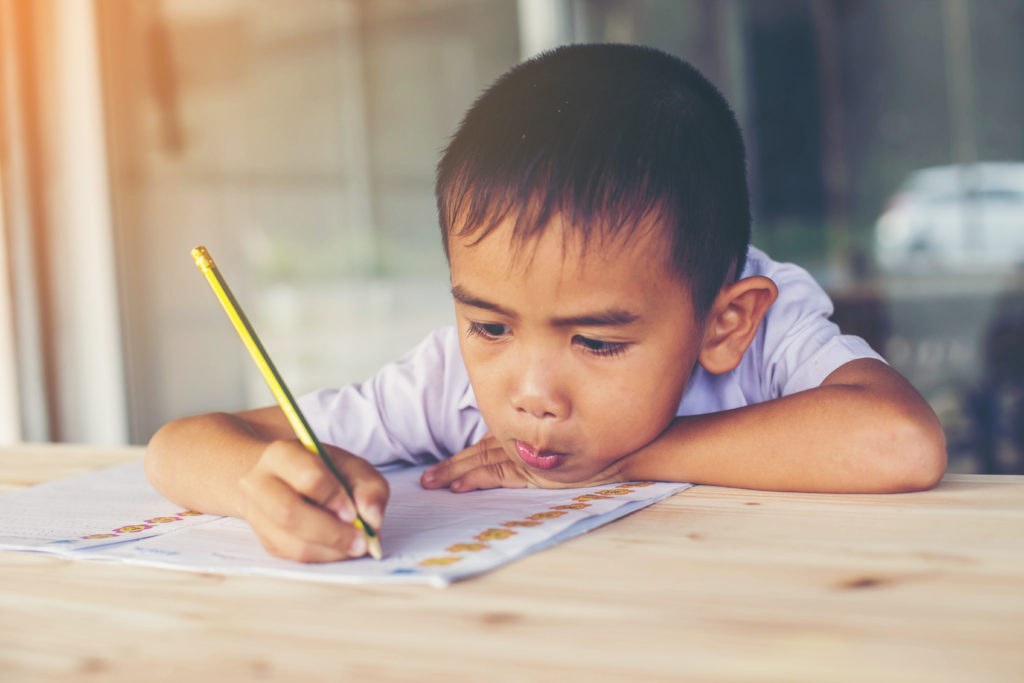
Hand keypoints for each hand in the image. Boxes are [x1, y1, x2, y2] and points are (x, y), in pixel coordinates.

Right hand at [236, 440, 388, 562]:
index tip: (354, 512)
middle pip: (290, 514)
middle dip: (332, 533)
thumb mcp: (347, 464)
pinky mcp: (265, 540)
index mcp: (282, 455)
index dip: (335, 497)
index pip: (308, 477)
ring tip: (356, 546)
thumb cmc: (316, 468)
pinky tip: (339, 549)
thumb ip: (368, 485)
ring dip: (331, 550)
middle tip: (362, 542)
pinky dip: (324, 556)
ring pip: (291, 543)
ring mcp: (257, 516)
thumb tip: (373, 519)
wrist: (275, 476)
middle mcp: (260, 485)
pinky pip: (294, 557)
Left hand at [420, 433, 625, 491]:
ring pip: (483, 463)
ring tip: (434, 484)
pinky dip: (478, 479)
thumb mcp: (562, 448)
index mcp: (525, 438)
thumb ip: (541, 448)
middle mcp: (522, 445)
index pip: (485, 447)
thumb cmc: (597, 448)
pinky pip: (499, 474)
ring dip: (456, 474)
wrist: (623, 451)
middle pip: (478, 454)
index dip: (461, 458)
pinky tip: (461, 487)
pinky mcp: (536, 472)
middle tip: (425, 481)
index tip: (438, 471)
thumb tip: (522, 454)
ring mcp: (528, 458)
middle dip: (450, 467)